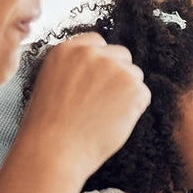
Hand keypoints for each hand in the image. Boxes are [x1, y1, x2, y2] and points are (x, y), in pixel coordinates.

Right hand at [17, 32, 148, 177]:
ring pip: (134, 75)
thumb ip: (74, 69)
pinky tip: (113, 122)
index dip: (101, 62)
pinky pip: (143, 95)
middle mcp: (92, 54)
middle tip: (104, 101)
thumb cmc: (49, 127)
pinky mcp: (133, 87)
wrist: (55, 149)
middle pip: (121, 55)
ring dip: (127, 92)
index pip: (97, 42)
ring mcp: (114, 68)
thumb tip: (97, 70)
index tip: (98, 79)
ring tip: (104, 115)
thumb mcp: (51, 83)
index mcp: (67, 50)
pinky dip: (135, 109)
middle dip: (117, 75)